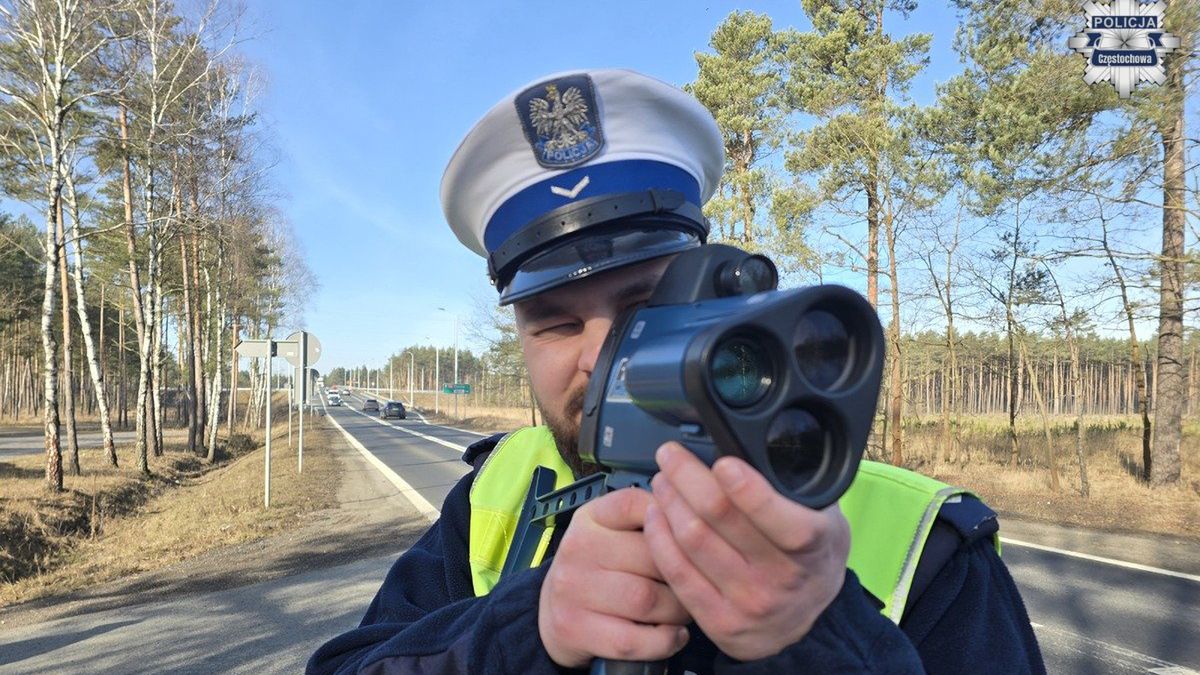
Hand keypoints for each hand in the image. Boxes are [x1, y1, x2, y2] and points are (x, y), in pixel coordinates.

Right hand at [538, 487, 691, 666]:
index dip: (670, 519)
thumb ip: (647, 519)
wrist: (552, 610)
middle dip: (684, 576)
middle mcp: (577, 548)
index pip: (635, 505)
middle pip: (652, 557)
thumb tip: (695, 516)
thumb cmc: (596, 569)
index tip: (686, 537)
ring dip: (677, 611)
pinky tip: (674, 635)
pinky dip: (663, 642)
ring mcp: (573, 590)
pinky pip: (633, 639)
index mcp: (590, 518)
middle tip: (695, 584)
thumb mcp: (609, 531)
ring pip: (646, 600)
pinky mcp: (575, 629)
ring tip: (684, 611)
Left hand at [643, 442, 850, 660]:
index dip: (745, 487)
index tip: (721, 462)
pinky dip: (659, 536)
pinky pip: (677, 572)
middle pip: (719, 516)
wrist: (804, 618)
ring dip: (669, 501)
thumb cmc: (808, 555)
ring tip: (663, 480)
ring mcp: (749, 603)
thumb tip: (750, 442)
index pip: (777, 516)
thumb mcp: (824, 516)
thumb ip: (794, 486)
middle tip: (670, 455)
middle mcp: (782, 578)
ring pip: (692, 539)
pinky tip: (655, 515)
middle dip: (686, 476)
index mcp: (813, 544)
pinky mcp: (719, 622)